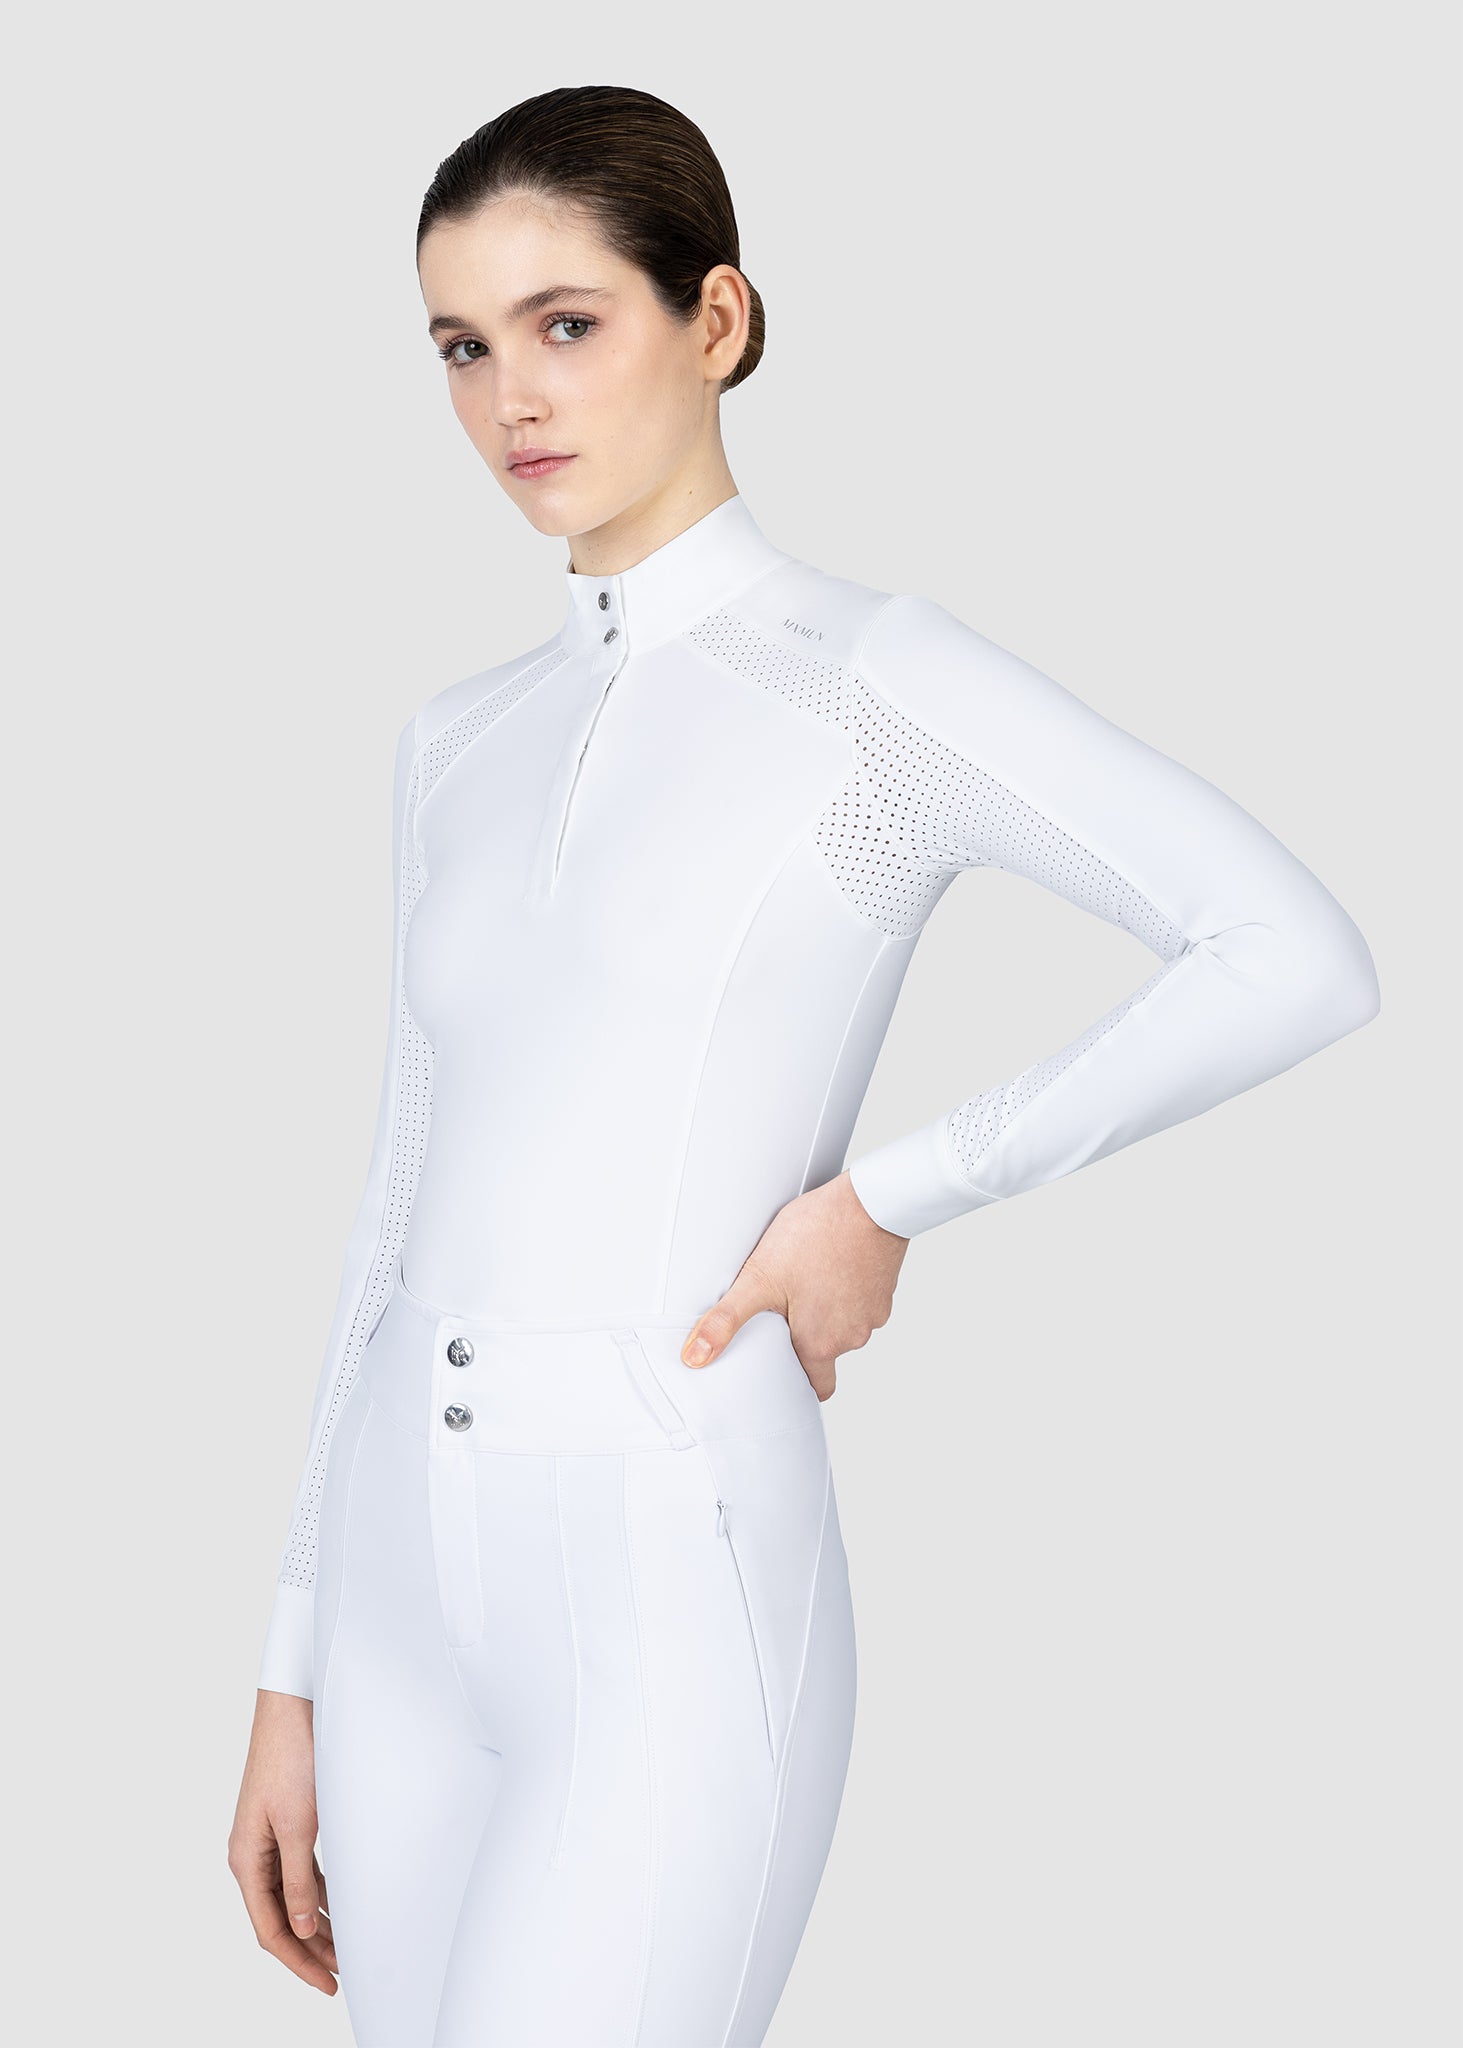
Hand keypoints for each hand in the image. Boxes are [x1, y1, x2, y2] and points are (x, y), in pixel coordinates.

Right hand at [228, 1689, 338, 1995]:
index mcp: (246, 1859)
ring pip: (293, 1897)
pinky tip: (340, 1904)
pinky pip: (301, 1872)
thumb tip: (304, 1928)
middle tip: (342, 1974)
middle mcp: (253, 1854)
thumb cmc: (291, 1759)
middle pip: (280, 1917)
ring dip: (318, 1923)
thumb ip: (300, 1880)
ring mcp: (269, 1840)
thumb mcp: (298, 1826)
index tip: (327, 1982)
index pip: (270, 1927)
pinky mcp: (287, 1824)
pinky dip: (320, 1893)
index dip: (299, 1960)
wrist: (293, 1708)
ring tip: (346, 1948)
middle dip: (310, 1949)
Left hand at [680, 1170, 908, 1398]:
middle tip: (783, 1310)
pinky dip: (844, 1291)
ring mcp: (873, 1313)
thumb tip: (695, 1357)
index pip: (816, 1387)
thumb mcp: (759, 1277)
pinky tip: (827, 1266)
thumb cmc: (817, 1236)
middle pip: (826, 1353)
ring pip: (844, 1326)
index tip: (780, 1366)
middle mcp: (853, 1336)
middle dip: (805, 1337)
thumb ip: (726, 1320)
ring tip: (804, 1281)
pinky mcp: (884, 1289)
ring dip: (825, 1312)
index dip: (797, 1382)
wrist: (870, 1203)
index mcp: (821, 1343)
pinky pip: (861, 1302)